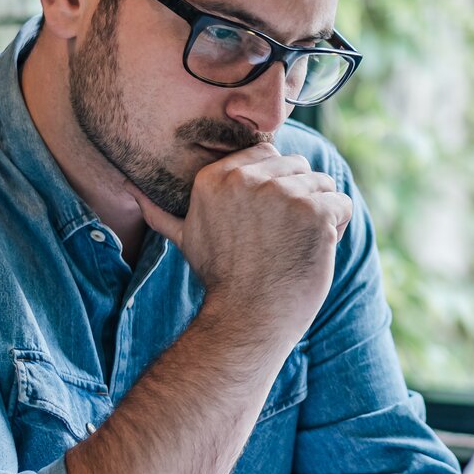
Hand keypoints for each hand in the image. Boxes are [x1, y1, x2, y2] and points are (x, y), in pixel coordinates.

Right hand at [134, 142, 352, 340]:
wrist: (247, 320)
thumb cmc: (222, 280)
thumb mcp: (186, 239)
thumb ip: (163, 212)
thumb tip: (132, 192)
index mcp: (217, 176)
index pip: (268, 153)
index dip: (276, 185)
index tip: (267, 221)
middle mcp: (247, 178)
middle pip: (299, 166)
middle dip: (300, 198)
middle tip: (282, 238)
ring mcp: (282, 193)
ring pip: (323, 184)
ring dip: (320, 214)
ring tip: (296, 245)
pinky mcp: (313, 211)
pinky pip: (341, 204)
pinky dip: (337, 228)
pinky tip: (315, 251)